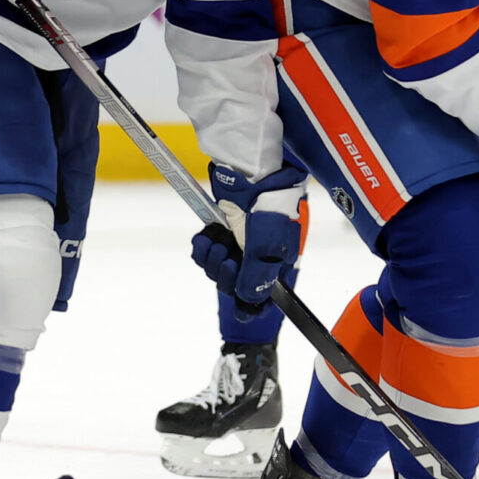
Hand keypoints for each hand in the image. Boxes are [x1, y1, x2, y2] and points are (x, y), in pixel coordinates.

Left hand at [190, 162, 306, 306]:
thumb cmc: (266, 207)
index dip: (250, 304)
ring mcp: (236, 243)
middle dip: (225, 274)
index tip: (241, 307)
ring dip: (212, 258)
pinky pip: (203, 252)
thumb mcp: (267, 246)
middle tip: (228, 257)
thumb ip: (258, 278)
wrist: (248, 172)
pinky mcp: (218, 231)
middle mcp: (256, 255)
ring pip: (216, 269)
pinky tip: (207, 236)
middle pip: (234, 285)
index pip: (263, 296)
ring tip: (218, 240)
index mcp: (276, 262)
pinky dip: (202, 247)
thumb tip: (249, 302)